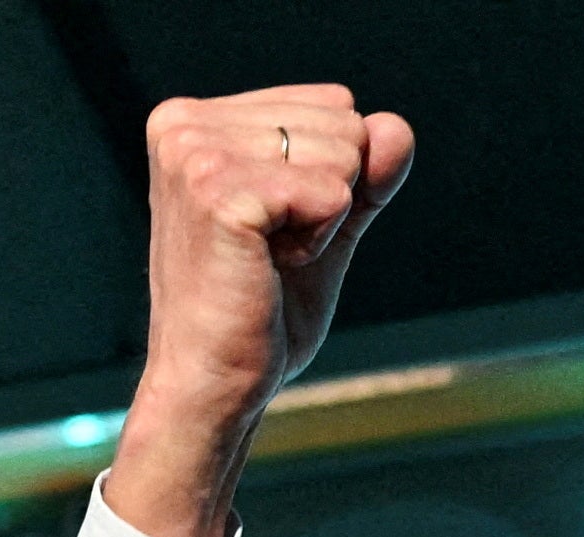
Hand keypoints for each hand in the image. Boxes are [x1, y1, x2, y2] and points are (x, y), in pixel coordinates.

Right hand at [107, 86, 415, 536]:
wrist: (216, 385)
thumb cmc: (260, 313)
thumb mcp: (325, 227)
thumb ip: (365, 174)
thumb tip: (398, 127)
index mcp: (195, 119)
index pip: (332, 104)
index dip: (330, 178)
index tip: (274, 230)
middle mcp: (185, 123)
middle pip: (342, 120)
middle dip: (330, 196)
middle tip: (272, 251)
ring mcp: (196, 152)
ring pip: (343, 152)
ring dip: (325, 221)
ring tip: (267, 260)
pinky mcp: (219, 190)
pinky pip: (333, 193)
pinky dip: (320, 241)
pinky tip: (269, 269)